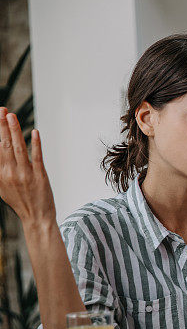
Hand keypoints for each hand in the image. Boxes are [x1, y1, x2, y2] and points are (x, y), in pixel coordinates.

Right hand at [0, 108, 56, 228]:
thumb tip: (0, 155)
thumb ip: (0, 171)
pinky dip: (36, 144)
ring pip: (19, 148)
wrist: (37, 218)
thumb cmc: (21, 202)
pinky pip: (37, 157)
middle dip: (2, 126)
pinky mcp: (40, 176)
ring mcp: (25, 174)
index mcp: (0, 175)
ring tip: (11, 116)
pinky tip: (34, 133)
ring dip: (15, 130)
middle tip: (2, 110)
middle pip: (4, 145)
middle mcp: (10, 173)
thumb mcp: (3, 187)